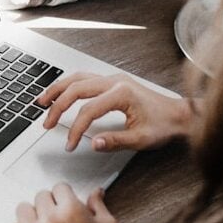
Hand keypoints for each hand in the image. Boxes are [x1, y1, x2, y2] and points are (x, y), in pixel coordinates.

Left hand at [11, 184, 132, 222]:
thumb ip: (97, 204)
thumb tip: (96, 192)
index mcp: (71, 210)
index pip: (59, 187)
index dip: (65, 195)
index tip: (66, 202)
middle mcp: (50, 220)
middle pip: (40, 196)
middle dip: (50, 203)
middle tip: (57, 215)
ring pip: (23, 210)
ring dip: (33, 214)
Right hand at [38, 73, 192, 151]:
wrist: (179, 115)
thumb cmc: (164, 125)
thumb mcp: (141, 139)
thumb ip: (115, 141)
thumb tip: (93, 143)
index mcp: (121, 93)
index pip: (88, 110)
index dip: (75, 129)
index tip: (70, 144)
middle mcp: (114, 81)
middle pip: (76, 88)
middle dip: (57, 106)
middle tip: (46, 122)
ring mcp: (113, 78)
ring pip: (77, 78)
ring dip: (58, 89)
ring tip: (43, 101)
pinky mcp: (112, 81)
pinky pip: (84, 78)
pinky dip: (69, 85)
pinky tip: (60, 93)